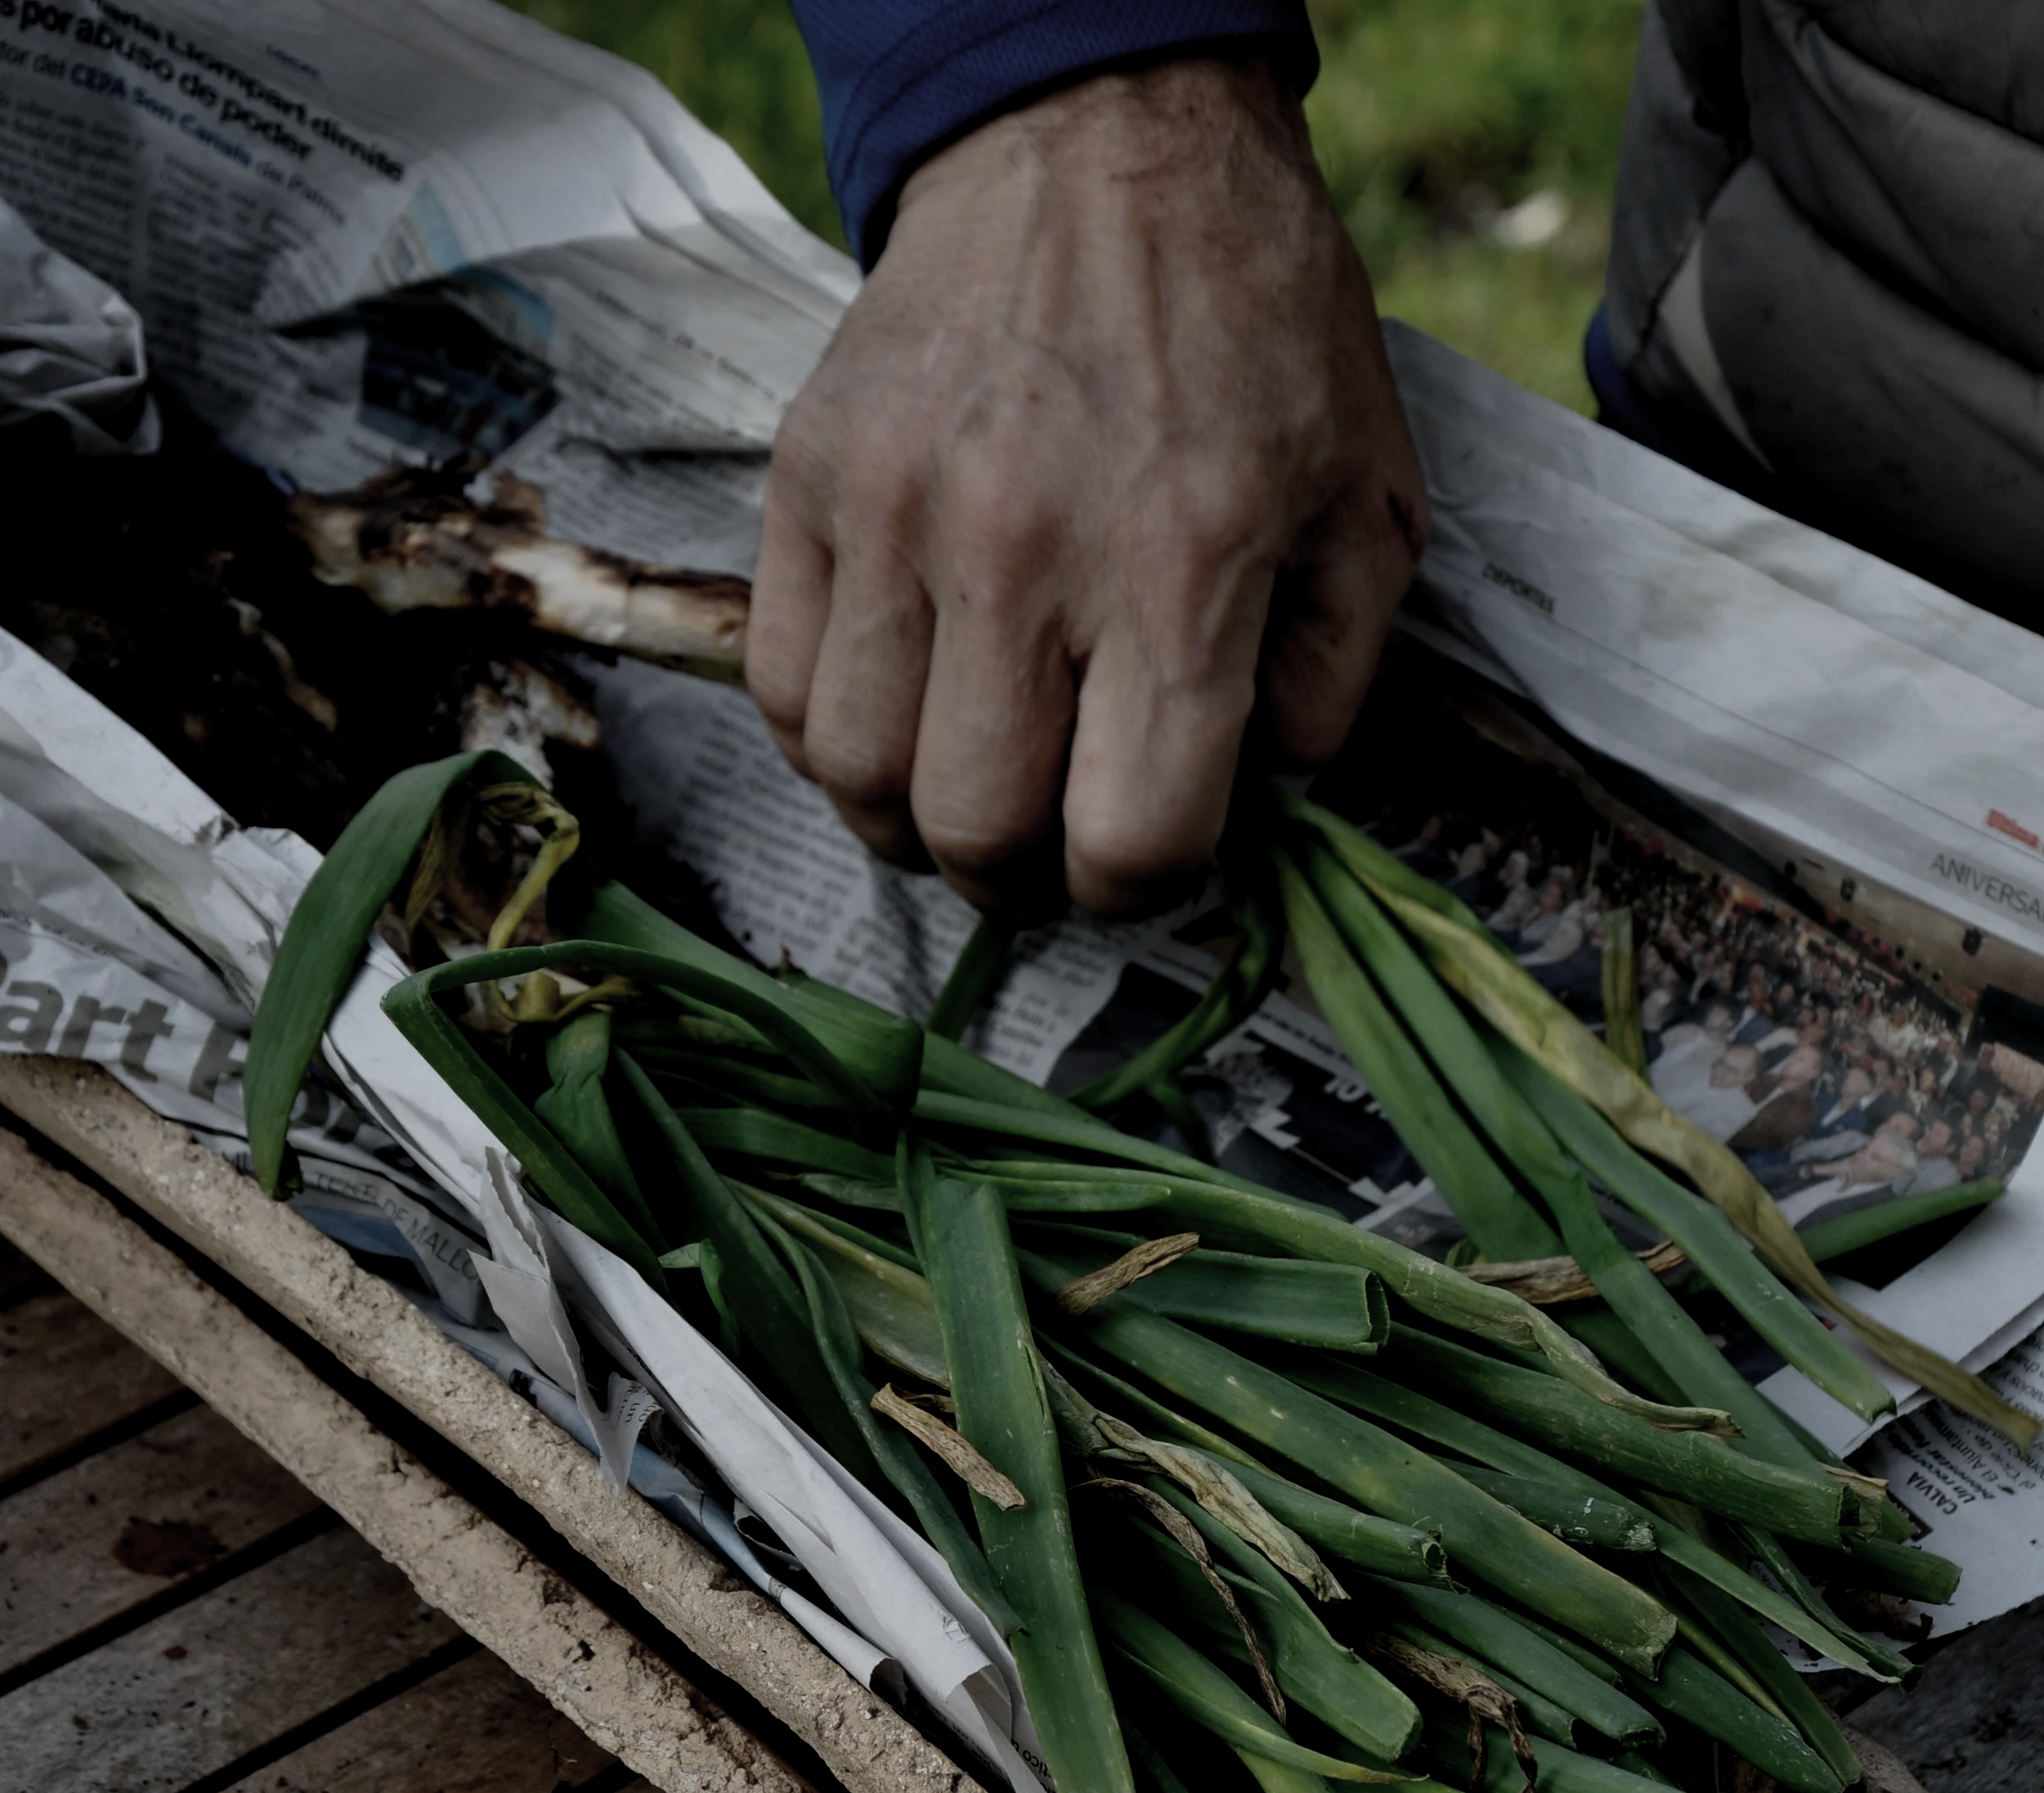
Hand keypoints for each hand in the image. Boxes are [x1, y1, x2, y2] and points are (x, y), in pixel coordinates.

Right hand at [747, 55, 1427, 919]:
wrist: (1100, 137)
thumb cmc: (1249, 324)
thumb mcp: (1364, 501)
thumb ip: (1333, 681)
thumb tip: (1263, 807)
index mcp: (1183, 567)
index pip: (1129, 837)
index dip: (1142, 887)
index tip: (1147, 854)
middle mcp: (1026, 551)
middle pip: (977, 831)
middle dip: (1021, 878)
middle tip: (1048, 845)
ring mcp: (898, 514)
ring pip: (861, 779)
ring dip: (913, 823)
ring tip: (962, 788)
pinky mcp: (810, 479)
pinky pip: (786, 689)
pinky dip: (833, 739)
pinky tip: (900, 712)